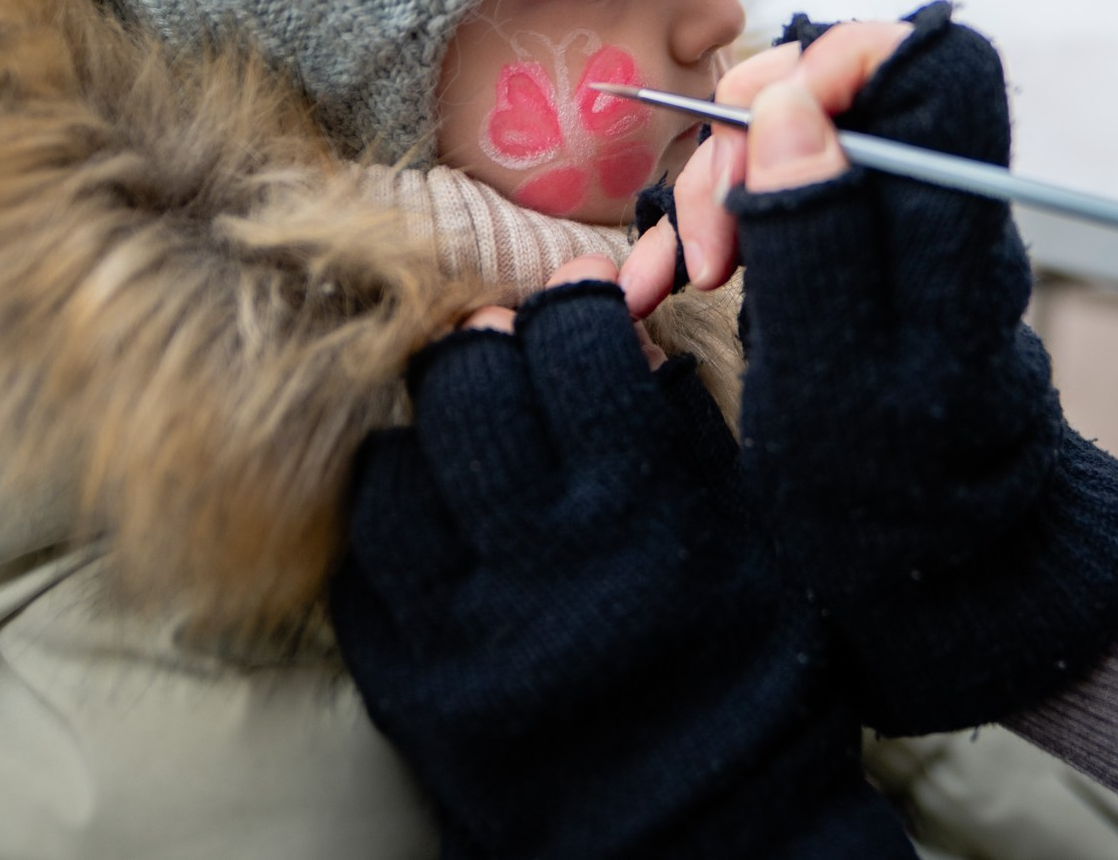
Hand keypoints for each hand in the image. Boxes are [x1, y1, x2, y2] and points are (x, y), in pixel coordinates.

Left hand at [331, 282, 910, 859]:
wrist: (700, 838)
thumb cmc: (746, 667)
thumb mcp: (755, 535)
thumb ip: (687, 424)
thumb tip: (621, 317)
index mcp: (646, 508)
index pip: (571, 345)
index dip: (571, 311)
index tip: (577, 314)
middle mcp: (546, 560)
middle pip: (467, 388)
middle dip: (486, 353)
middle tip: (504, 360)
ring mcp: (465, 627)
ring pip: (394, 468)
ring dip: (428, 436)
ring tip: (464, 443)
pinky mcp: (411, 686)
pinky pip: (362, 567)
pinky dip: (392, 527)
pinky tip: (433, 523)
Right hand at [711, 2, 1117, 734]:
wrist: (939, 580)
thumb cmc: (891, 503)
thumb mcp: (837, 384)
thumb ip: (820, 235)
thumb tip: (797, 105)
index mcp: (954, 224)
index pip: (932, 63)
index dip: (836, 61)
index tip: (754, 132)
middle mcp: (931, 207)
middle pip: (835, 91)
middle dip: (741, 141)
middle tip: (706, 248)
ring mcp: (887, 230)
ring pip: (787, 140)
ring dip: (708, 193)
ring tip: (674, 281)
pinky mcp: (845, 259)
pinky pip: (770, 199)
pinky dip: (706, 230)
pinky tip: (660, 288)